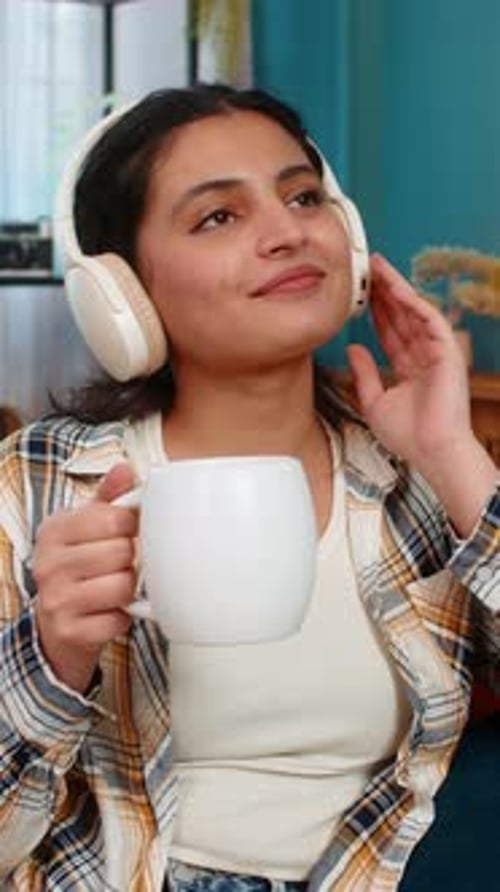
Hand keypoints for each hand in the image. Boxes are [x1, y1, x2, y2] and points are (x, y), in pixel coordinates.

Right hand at [33, 463, 137, 693]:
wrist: (56, 623)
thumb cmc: (78, 568)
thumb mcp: (87, 527)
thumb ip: (109, 498)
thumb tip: (125, 469)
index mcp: (54, 530)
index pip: (113, 518)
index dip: (132, 526)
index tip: (129, 532)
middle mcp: (48, 564)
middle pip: (120, 552)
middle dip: (131, 560)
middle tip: (122, 565)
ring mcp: (56, 599)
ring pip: (122, 585)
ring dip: (129, 589)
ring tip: (117, 586)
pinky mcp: (70, 632)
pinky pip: (118, 620)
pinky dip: (123, 618)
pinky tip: (110, 611)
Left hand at [347, 253, 497, 535]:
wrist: (430, 451)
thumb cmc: (408, 436)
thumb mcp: (374, 401)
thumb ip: (364, 373)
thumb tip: (353, 348)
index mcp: (411, 370)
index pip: (391, 333)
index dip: (376, 312)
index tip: (360, 294)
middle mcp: (425, 357)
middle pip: (402, 317)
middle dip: (385, 292)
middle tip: (368, 269)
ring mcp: (438, 353)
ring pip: (415, 312)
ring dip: (398, 289)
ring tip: (379, 268)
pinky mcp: (448, 351)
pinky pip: (430, 319)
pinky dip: (413, 302)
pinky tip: (396, 288)